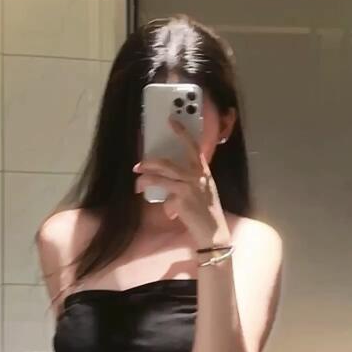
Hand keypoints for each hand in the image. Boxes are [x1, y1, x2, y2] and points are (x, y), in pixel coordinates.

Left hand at [134, 118, 230, 249]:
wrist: (213, 231)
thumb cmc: (207, 214)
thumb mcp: (202, 193)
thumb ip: (188, 184)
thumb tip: (169, 190)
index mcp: (204, 171)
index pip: (193, 147)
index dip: (182, 133)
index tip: (172, 121)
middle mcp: (197, 175)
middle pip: (167, 163)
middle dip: (149, 163)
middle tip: (138, 165)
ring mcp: (189, 185)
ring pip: (160, 175)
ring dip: (145, 178)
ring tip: (138, 182)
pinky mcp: (181, 197)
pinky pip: (163, 192)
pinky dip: (159, 199)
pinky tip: (158, 204)